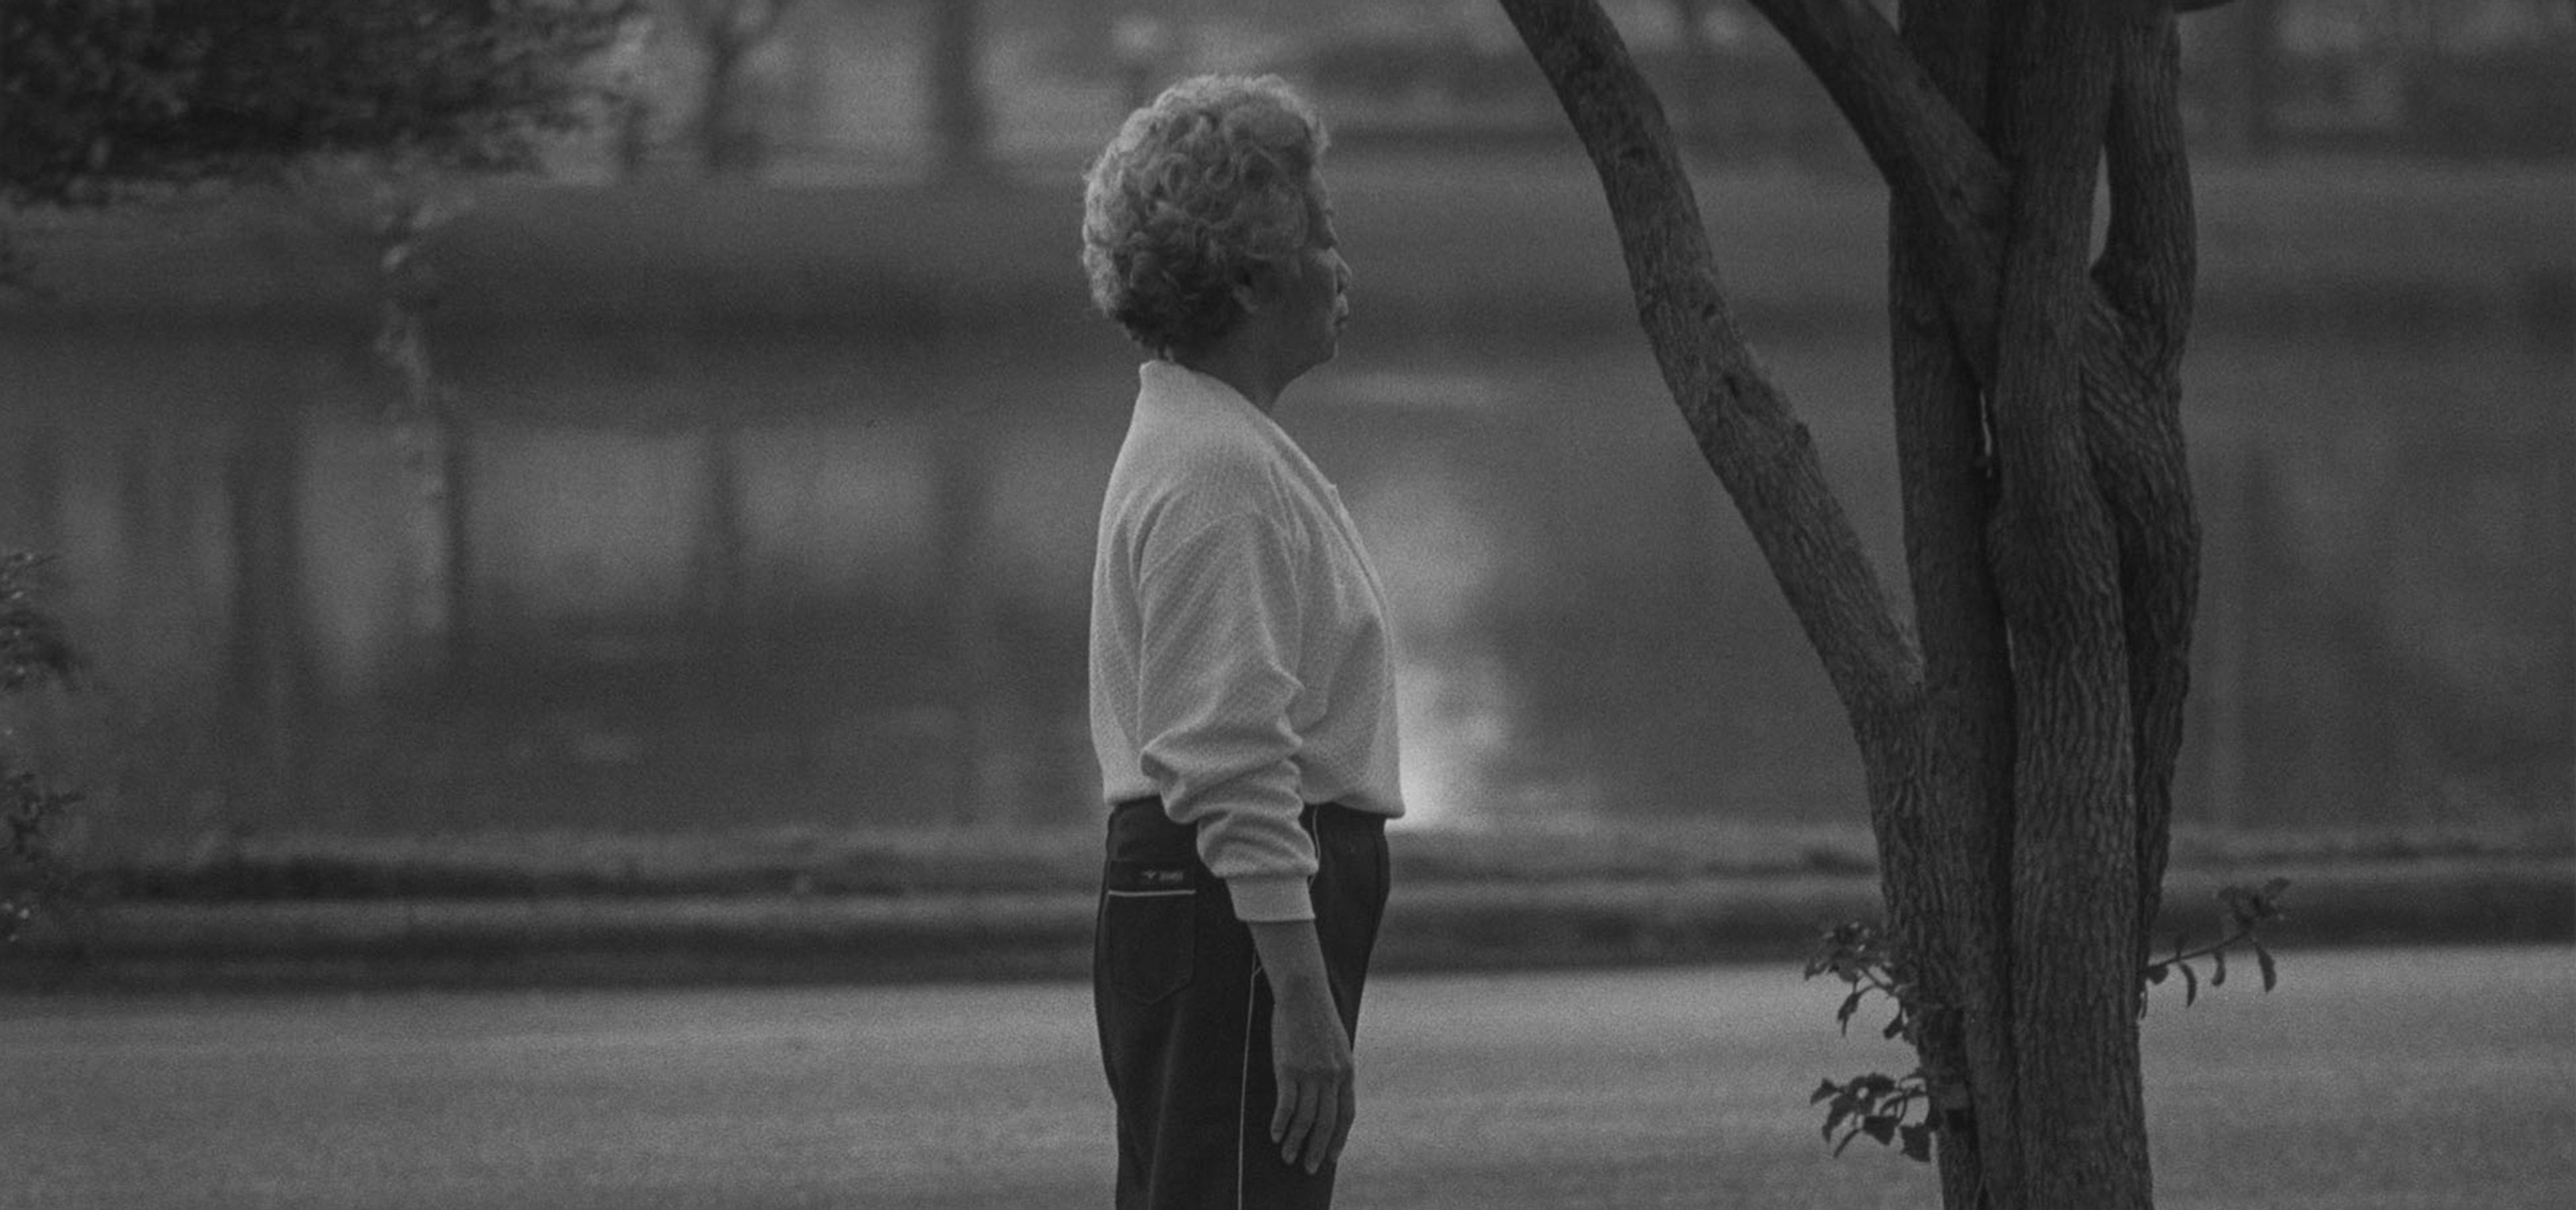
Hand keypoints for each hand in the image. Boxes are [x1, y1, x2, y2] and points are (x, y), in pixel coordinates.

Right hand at [1243, 918, 1354, 1175]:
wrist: (1304, 993)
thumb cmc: (1317, 1017)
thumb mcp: (1338, 1044)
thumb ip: (1337, 1069)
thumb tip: (1333, 1090)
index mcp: (1347, 1071)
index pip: (1346, 1115)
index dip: (1338, 1138)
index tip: (1332, 1156)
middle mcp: (1332, 1076)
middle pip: (1326, 1123)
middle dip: (1318, 1149)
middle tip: (1310, 1169)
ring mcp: (1311, 1073)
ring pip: (1305, 1119)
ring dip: (1297, 1142)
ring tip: (1288, 1157)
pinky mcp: (1289, 1068)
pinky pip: (1286, 1105)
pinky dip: (1281, 1124)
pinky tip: (1276, 1135)